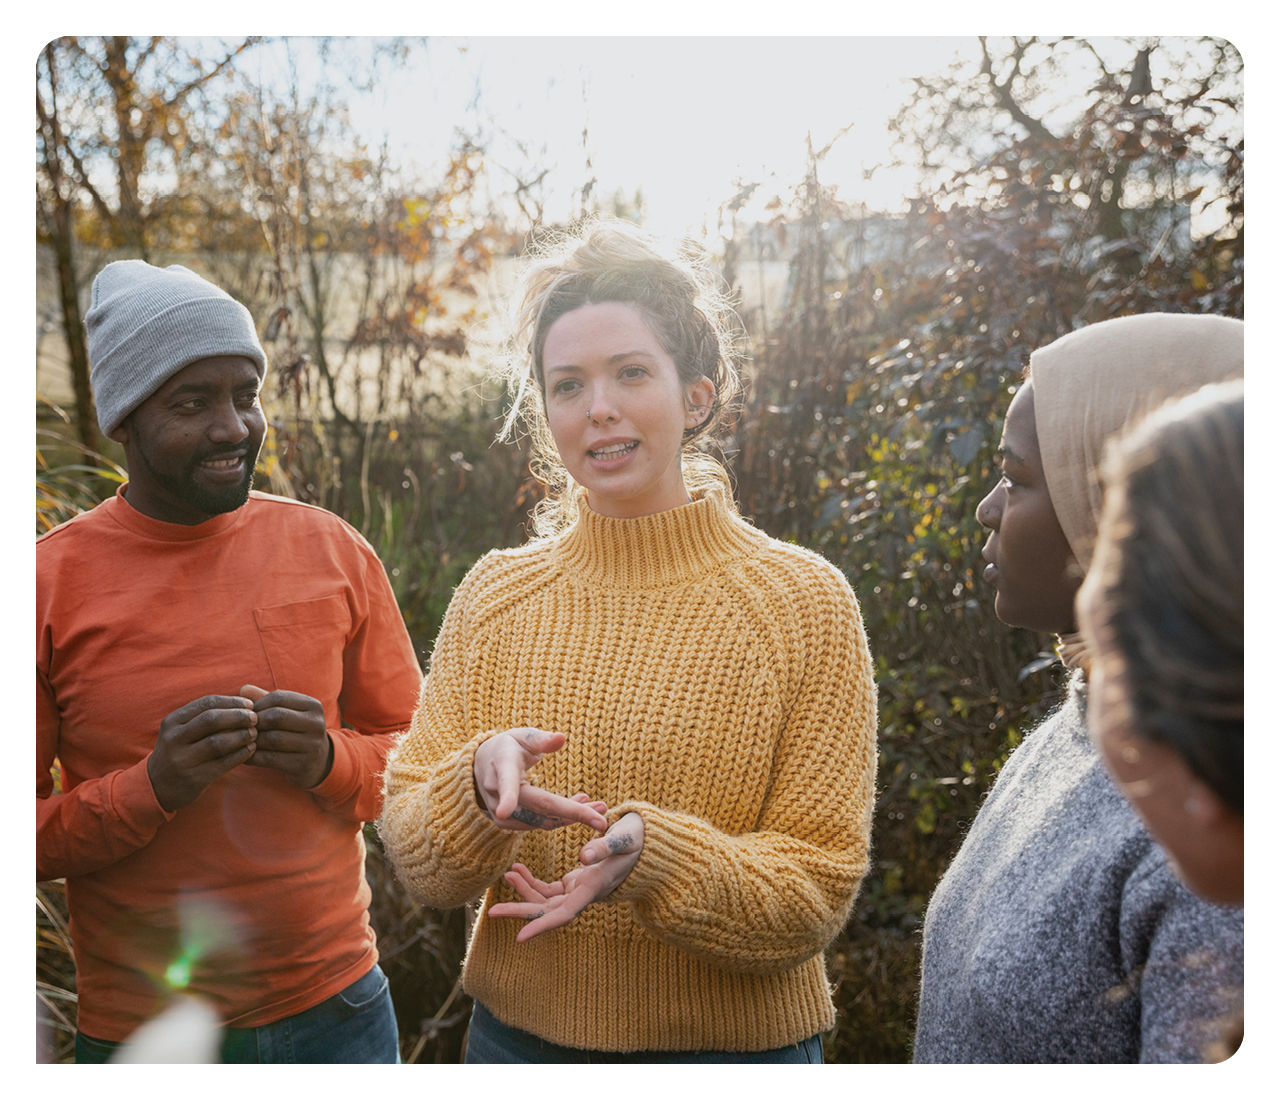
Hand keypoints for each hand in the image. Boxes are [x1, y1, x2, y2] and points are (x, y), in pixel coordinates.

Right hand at [148, 695, 258, 811]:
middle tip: (255, 718)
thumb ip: (206, 715)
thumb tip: (244, 700)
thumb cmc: (180, 750)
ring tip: (254, 734)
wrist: (157, 786)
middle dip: (237, 717)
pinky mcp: (193, 778)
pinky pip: (222, 763)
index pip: (206, 703)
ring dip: (241, 736)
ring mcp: (182, 759)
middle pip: (211, 720)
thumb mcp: (183, 730)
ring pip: (217, 743)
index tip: (250, 704)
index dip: (231, 702)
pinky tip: (250, 750)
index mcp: (173, 721)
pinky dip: (240, 755)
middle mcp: (174, 738)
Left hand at [239, 684, 331, 789]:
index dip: (258, 704)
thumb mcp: (286, 712)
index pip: (279, 697)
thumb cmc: (295, 731)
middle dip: (255, 722)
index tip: (246, 713)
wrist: (318, 762)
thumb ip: (266, 700)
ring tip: (241, 741)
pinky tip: (246, 756)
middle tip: (241, 728)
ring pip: (273, 738)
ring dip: (253, 740)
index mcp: (313, 705)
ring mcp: (312, 745)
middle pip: (277, 716)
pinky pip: (271, 758)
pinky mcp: (304, 764)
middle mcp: (317, 723)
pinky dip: (254, 757)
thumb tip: (243, 689)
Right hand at [473, 727, 608, 832]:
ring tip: (599, 808)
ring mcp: (499, 811)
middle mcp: (497, 791)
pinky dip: (560, 820)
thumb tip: (561, 738)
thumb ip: (541, 739)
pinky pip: (537, 824)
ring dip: (572, 817)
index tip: (504, 811)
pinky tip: (580, 809)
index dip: (507, 797)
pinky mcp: (505, 823)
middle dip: (571, 814)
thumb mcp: (522, 736)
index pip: (506, 782)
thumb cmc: (508, 746)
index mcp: (502, 765)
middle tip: (601, 820)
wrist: (483, 765)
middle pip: (537, 807)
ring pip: (541, 821)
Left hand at [487, 812, 644, 941]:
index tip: (520, 938)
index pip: (564, 914)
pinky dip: (531, 881)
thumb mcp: (623, 838)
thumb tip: (582, 857)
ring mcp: (578, 889)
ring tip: (507, 873)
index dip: (542, 926)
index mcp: (593, 887)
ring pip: (545, 900)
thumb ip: (605, 846)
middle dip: (520, 912)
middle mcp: (584, 894)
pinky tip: (518, 870)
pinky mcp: (575, 882)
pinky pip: (548, 889)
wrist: (646, 842)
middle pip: (547, 911)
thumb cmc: (638, 839)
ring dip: (524, 891)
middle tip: (491, 911)